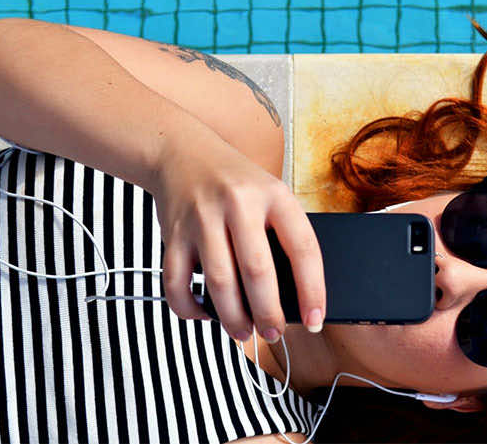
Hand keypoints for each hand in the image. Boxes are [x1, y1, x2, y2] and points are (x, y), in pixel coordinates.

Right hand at [152, 133, 325, 343]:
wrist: (182, 152)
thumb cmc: (236, 184)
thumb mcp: (270, 194)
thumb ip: (281, 235)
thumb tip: (292, 299)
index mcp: (274, 195)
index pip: (303, 248)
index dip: (313, 290)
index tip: (315, 320)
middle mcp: (238, 204)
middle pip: (258, 272)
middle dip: (269, 314)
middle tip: (274, 334)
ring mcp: (202, 218)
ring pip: (219, 283)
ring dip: (233, 318)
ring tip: (242, 332)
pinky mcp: (172, 233)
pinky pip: (177, 283)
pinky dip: (190, 308)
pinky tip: (204, 313)